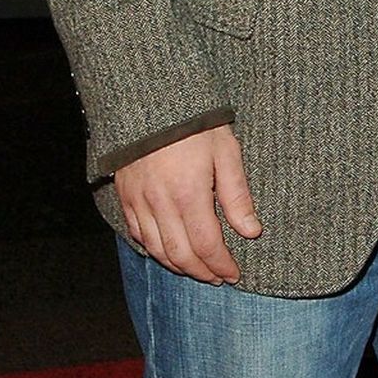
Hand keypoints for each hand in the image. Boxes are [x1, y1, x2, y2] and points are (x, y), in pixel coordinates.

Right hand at [114, 124, 261, 283]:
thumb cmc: (195, 123)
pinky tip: (168, 251)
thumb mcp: (226, 152)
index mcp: (188, 193)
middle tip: (218, 278)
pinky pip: (137, 234)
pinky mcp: (126, 195)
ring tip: (197, 270)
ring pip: (157, 249)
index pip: (206, 245)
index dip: (221, 265)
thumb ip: (237, 195)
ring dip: (179, 266)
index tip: (234, 274)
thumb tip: (251, 232)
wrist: (151, 99)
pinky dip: (154, 250)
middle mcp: (160, 203)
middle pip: (181, 255)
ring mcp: (139, 200)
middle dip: (202, 272)